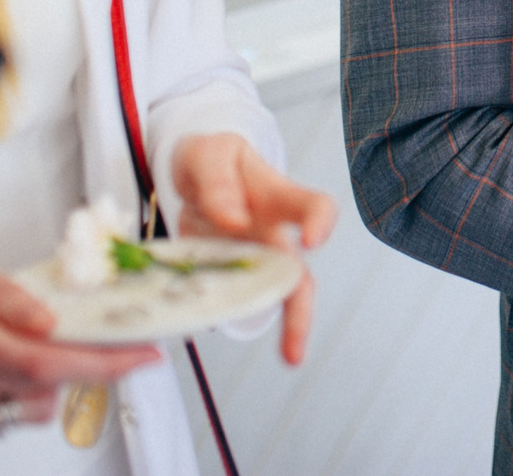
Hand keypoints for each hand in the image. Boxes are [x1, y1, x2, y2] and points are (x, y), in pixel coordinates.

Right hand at [0, 248, 157, 441]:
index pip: (35, 357)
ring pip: (30, 406)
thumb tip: (50, 320)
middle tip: (108, 340)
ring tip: (23, 343)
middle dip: (86, 363)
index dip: (98, 361)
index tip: (143, 355)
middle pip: (40, 385)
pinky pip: (7, 418)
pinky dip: (18, 392)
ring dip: (49, 377)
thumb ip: (3, 290)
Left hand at [170, 133, 337, 364]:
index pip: (313, 205)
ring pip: (273, 298)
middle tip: (296, 350)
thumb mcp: (207, 153)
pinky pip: (230, 301)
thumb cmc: (211, 158)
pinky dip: (223, 319)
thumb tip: (234, 221)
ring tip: (290, 359)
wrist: (192, 172)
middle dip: (301, 312)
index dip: (321, 222)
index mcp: (275, 196)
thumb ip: (217, 180)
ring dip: (282, 329)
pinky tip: (213, 331)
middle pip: (299, 274)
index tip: (313, 241)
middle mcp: (271, 233)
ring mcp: (250, 258)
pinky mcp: (225, 274)